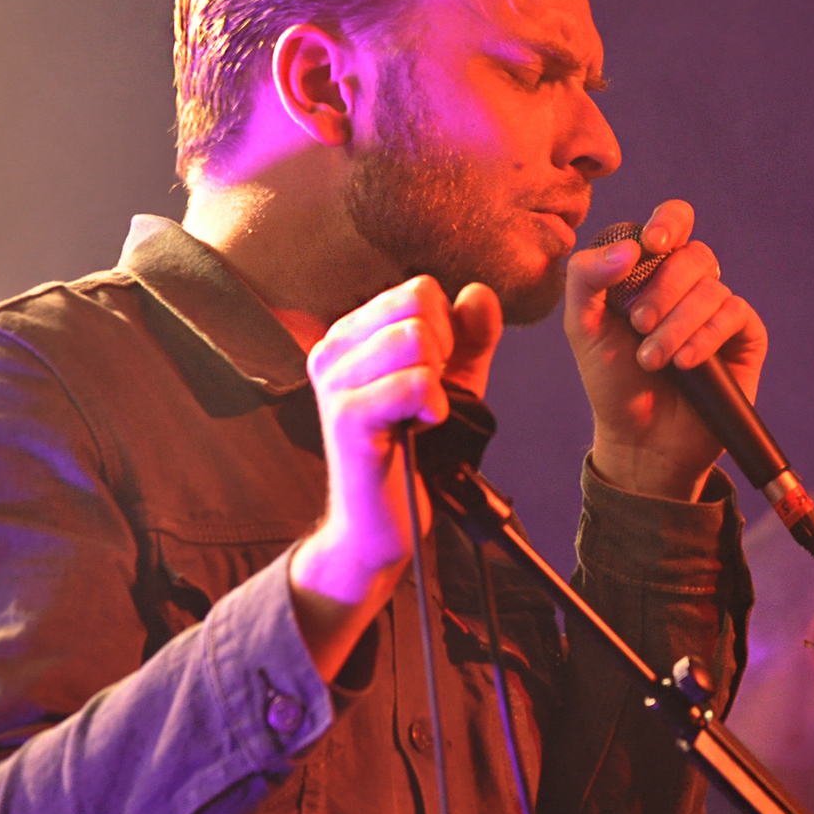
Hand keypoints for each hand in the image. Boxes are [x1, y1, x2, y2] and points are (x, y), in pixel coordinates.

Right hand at [289, 277, 502, 676]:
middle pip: (417, 303)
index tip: (435, 373)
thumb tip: (479, 292)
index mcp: (351, 334)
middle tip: (429, 394)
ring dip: (439, 382)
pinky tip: (421, 429)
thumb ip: (470, 337)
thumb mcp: (453, 384)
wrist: (382, 524)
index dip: (447, 328)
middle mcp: (333, 349)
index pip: (418, 289)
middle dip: (445, 348)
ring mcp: (335, 381)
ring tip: (421, 414)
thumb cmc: (415, 451)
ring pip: (417, 338)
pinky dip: (435, 407)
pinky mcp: (347, 416)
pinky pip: (416, 383)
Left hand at [565, 200, 766, 500]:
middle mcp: (689, 285)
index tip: (652, 245)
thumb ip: (587, 277)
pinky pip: (735, 314)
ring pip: (711, 289)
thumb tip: (630, 247)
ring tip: (653, 360)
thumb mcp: (584, 327)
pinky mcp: (744, 337)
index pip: (672, 222)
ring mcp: (719, 309)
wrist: (640, 439)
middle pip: (694, 254)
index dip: (668, 222)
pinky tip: (686, 363)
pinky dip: (706, 336)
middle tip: (638, 324)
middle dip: (663, 289)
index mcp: (653, 271)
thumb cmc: (611, 381)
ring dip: (677, 324)